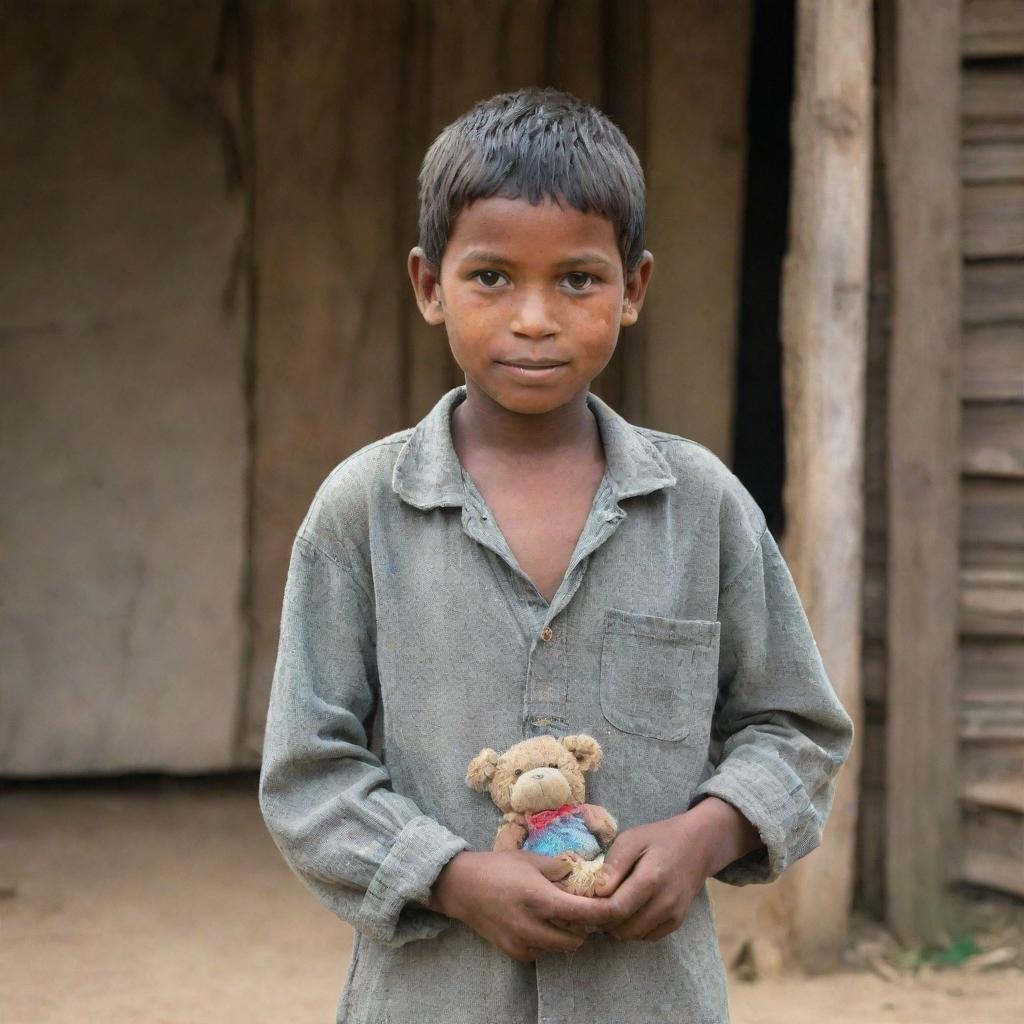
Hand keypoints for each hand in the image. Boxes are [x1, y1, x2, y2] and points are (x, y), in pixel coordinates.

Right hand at [427, 850, 612, 960]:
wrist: (462, 887)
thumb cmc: (498, 867)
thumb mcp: (531, 858)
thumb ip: (560, 867)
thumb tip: (586, 871)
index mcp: (540, 899)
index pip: (583, 914)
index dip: (603, 913)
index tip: (614, 906)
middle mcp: (533, 926)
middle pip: (576, 938)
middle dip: (585, 926)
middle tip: (584, 908)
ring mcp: (522, 942)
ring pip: (560, 948)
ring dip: (567, 934)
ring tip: (561, 914)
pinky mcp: (514, 952)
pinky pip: (543, 951)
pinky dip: (548, 940)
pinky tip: (540, 922)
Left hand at [590, 798, 761, 942]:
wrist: (697, 845)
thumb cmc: (659, 838)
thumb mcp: (632, 838)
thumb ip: (614, 864)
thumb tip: (597, 891)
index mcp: (651, 878)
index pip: (615, 908)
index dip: (591, 912)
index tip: (575, 907)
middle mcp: (665, 902)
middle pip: (622, 927)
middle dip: (600, 921)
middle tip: (587, 906)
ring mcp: (673, 915)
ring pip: (632, 935)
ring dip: (614, 927)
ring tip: (605, 906)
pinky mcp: (677, 922)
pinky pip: (646, 937)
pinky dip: (631, 929)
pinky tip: (625, 911)